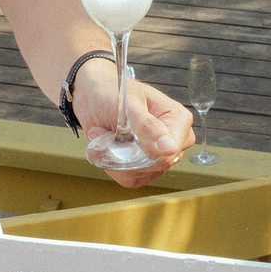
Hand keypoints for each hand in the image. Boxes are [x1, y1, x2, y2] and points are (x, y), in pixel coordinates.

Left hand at [71, 59, 191, 187]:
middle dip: (125, 152)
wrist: (92, 96)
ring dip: (114, 158)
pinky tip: (107, 145)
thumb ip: (148, 126)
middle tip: (111, 131)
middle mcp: (173, 140)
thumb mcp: (129, 105)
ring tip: (107, 134)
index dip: (145, 151)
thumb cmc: (112, 92)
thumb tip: (169, 148)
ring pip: (140, 175)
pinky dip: (111, 165)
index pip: (170, 151)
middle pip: (155, 166)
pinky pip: (130, 179)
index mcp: (178, 119)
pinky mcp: (144, 167)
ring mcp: (159, 155)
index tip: (123, 135)